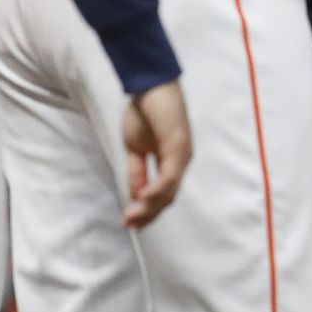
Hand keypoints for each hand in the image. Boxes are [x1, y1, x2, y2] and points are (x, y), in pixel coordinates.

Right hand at [122, 80, 192, 228]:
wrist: (150, 85)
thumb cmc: (144, 112)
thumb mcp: (135, 148)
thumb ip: (137, 172)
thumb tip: (135, 196)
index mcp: (171, 162)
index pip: (163, 194)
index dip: (147, 210)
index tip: (130, 223)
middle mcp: (181, 161)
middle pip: (168, 197)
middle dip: (148, 214)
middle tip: (129, 226)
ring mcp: (182, 155)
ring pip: (169, 190)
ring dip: (149, 206)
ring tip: (131, 218)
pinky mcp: (178, 146)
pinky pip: (169, 175)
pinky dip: (156, 189)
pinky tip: (143, 198)